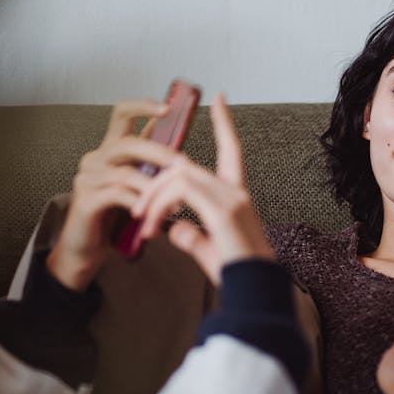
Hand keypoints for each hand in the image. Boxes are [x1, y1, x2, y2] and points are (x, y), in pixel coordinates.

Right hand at [46, 99, 177, 290]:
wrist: (88, 248)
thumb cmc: (116, 217)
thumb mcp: (136, 186)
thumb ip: (150, 166)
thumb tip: (179, 147)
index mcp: (111, 150)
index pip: (122, 114)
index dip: (143, 106)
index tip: (168, 108)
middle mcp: (96, 158)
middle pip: (128, 143)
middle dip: (160, 153)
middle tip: (184, 166)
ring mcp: (88, 177)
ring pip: (127, 172)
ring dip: (155, 186)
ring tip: (176, 202)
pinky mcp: (86, 199)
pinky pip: (118, 194)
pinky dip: (140, 203)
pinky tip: (153, 215)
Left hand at [131, 94, 272, 284]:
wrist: (255, 294)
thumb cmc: (238, 278)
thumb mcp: (210, 252)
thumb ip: (192, 238)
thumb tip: (174, 230)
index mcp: (238, 198)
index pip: (233, 150)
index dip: (224, 124)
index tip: (218, 99)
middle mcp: (237, 192)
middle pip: (186, 167)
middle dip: (155, 183)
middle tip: (138, 212)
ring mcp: (232, 199)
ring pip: (179, 177)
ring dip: (153, 198)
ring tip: (142, 224)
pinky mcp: (222, 211)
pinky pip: (180, 193)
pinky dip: (159, 206)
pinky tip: (152, 227)